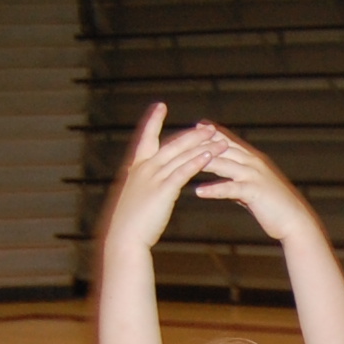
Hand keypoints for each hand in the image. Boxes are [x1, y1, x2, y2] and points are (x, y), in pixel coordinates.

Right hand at [100, 103, 227, 254]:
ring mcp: (153, 178)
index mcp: (136, 167)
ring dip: (202, 146)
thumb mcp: (135, 197)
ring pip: (181, 156)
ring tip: (219, 138)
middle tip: (209, 126)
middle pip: (171, 145)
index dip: (152, 121)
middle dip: (192, 134)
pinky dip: (196, 162)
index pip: (145, 138)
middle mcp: (144, 168)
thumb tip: (152, 181)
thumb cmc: (130, 222)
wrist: (124, 237)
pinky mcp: (163, 191)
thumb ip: (144, 184)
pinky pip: (183, 172)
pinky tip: (209, 155)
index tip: (160, 105)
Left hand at [191, 129, 320, 245]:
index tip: (195, 126)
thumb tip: (225, 184)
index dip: (212, 133)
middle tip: (179, 140)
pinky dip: (214, 189)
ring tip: (180, 163)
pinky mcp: (254, 192)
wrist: (296, 220)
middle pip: (222, 148)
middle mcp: (253, 162)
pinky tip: (198, 192)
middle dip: (201, 143)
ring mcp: (254, 176)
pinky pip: (230, 188)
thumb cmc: (275, 207)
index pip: (229, 141)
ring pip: (223, 164)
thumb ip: (239, 183)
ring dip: (202, 162)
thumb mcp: (255, 189)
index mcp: (253, 159)